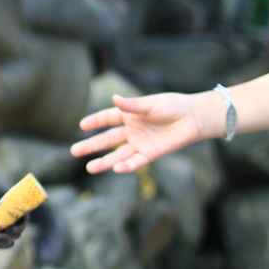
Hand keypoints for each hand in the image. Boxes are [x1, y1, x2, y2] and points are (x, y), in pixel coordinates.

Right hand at [70, 93, 202, 173]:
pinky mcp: (150, 154)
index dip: (95, 122)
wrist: (194, 118)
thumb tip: (114, 99)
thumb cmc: (173, 106)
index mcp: (129, 115)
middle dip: (91, 146)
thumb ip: (132, 105)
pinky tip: (116, 169)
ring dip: (104, 162)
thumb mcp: (151, 104)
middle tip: (74, 151)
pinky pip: (136, 161)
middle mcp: (131, 130)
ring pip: (118, 154)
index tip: (82, 126)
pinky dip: (127, 166)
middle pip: (107, 140)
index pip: (107, 118)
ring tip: (90, 168)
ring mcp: (140, 143)